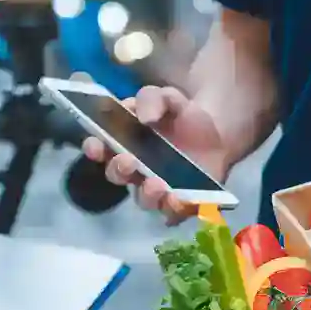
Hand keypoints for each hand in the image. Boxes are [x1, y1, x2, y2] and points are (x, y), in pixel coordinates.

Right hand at [81, 85, 227, 223]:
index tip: (95, 145)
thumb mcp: (167, 98)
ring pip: (144, 199)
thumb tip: (145, 116)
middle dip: (119, 170)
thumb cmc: (181, 116)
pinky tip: (179, 200)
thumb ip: (153, 99)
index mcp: (123, 142)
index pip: (100, 148)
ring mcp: (157, 188)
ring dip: (147, 194)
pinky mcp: (180, 200)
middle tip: (128, 161)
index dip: (94, 148)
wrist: (217, 133)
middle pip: (118, 175)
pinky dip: (175, 208)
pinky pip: (174, 211)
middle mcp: (135, 170)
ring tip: (156, 185)